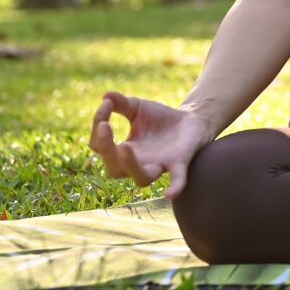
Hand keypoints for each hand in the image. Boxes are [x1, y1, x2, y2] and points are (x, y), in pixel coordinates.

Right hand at [88, 91, 216, 199]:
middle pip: (114, 168)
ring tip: (123, 147)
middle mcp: (138, 162)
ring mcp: (159, 164)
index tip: (107, 104)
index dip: (98, 124)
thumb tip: (105, 96)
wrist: (191, 119)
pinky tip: (170, 193)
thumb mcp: (138, 107)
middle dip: (106, 148)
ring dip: (130, 164)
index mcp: (123, 150)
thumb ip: (121, 103)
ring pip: (141, 178)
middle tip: (105, 126)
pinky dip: (175, 186)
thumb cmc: (160, 119)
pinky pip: (177, 178)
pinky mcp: (179, 161)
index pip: (99, 145)